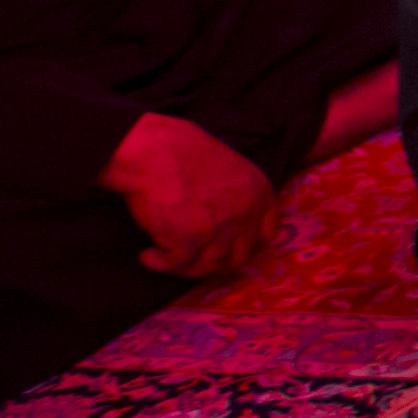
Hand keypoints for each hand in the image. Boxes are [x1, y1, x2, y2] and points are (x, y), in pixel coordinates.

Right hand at [102, 109, 279, 277]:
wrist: (153, 151)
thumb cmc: (183, 150)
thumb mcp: (229, 168)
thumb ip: (237, 196)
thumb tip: (228, 220)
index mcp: (259, 193)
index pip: (268, 233)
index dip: (249, 246)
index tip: (229, 249)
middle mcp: (245, 214)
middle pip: (239, 256)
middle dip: (217, 261)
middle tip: (194, 257)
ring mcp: (219, 231)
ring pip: (209, 265)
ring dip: (186, 266)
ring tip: (165, 257)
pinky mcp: (188, 242)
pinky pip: (176, 264)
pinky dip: (160, 263)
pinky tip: (148, 256)